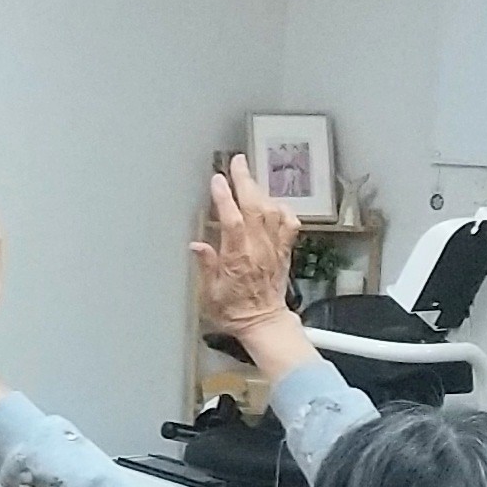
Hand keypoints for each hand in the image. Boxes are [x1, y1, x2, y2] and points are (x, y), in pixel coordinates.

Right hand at [190, 155, 297, 332]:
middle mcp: (258, 250)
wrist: (264, 323)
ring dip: (260, 191)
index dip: (225, 198)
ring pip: (271, 211)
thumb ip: (206, 266)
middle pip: (254, 207)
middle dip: (245, 181)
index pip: (232, 221)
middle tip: (237, 163)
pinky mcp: (284, 250)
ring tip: (249, 177)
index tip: (217, 180)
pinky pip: (289, 224)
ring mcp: (274, 248)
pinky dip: (283, 209)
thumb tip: (196, 246)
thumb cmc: (235, 311)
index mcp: (238, 259)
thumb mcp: (210, 295)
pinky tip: (274, 202)